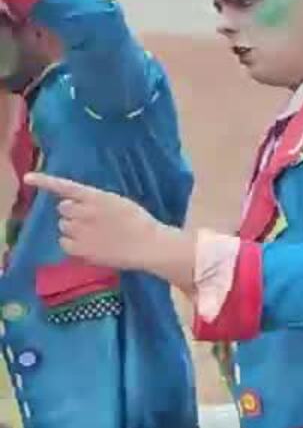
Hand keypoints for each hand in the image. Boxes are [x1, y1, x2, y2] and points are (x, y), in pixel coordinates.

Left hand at [25, 173, 174, 272]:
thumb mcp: (118, 202)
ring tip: (92, 233)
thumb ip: (95, 201)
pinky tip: (89, 245)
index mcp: (98, 197)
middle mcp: (86, 212)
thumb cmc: (139, 222)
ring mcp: (82, 232)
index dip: (46, 181)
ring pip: (63, 225)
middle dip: (72, 212)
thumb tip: (73, 203)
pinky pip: (64, 243)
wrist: (150, 245)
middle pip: (63, 208)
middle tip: (88, 219)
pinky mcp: (80, 249)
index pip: (67, 187)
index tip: (29, 178)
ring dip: (73, 228)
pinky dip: (72, 244)